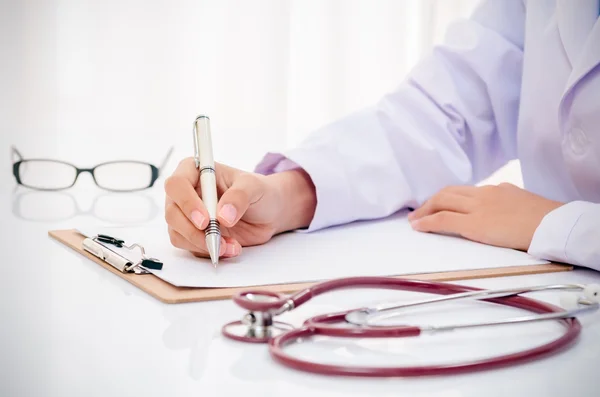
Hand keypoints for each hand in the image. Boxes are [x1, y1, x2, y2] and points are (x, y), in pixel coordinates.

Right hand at [164, 158, 315, 259]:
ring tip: (230, 246)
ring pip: (178, 233)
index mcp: (195, 171)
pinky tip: (229, 248)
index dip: (187, 203)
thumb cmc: (259, 192)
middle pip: (172, 213)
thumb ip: (239, 196)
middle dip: (192, 230)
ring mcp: (187, 215)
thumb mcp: (254, 187)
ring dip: (202, 244)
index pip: (177, 184)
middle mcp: (186, 193)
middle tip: (215, 239)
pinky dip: (208, 251)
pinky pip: (190, 247)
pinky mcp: (194, 234)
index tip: (205, 220)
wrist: (269, 213)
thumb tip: (222, 216)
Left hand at [408, 183, 563, 250]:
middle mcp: (483, 193)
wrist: (552, 224)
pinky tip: (418, 227)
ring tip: (415, 220)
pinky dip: (427, 222)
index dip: (446, 196)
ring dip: (425, 210)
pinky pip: (443, 219)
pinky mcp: (474, 224)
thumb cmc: (543, 218)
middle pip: (448, 192)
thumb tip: (497, 210)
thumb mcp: (521, 202)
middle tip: (419, 211)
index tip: (437, 203)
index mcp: (496, 189)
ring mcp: (477, 207)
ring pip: (442, 202)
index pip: (464, 190)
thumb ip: (505, 202)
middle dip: (430, 202)